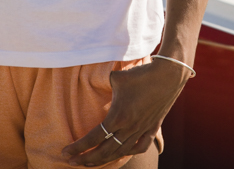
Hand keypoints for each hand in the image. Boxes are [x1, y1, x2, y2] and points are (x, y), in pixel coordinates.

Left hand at [62, 59, 189, 165]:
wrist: (169, 75)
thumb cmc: (141, 74)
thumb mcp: (116, 77)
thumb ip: (103, 84)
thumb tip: (96, 84)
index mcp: (118, 117)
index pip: (94, 138)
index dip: (78, 147)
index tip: (65, 152)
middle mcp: (129, 128)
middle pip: (104, 151)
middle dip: (86, 159)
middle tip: (71, 162)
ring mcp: (142, 130)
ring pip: (120, 152)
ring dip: (104, 160)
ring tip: (91, 163)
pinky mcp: (152, 128)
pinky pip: (140, 147)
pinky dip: (129, 153)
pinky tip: (121, 154)